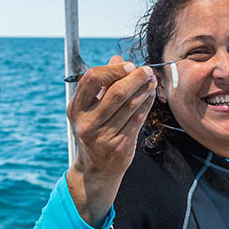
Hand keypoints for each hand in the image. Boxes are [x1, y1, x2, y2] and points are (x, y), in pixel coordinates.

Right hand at [65, 55, 156, 225]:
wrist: (96, 169)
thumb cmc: (95, 132)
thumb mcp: (91, 109)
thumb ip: (104, 84)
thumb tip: (118, 58)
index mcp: (75, 109)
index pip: (91, 79)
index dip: (113, 69)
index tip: (129, 65)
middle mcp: (87, 124)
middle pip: (116, 93)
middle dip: (135, 78)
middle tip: (147, 70)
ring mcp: (103, 137)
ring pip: (130, 106)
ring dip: (145, 90)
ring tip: (152, 80)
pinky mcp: (120, 147)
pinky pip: (138, 120)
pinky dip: (147, 105)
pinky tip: (151, 96)